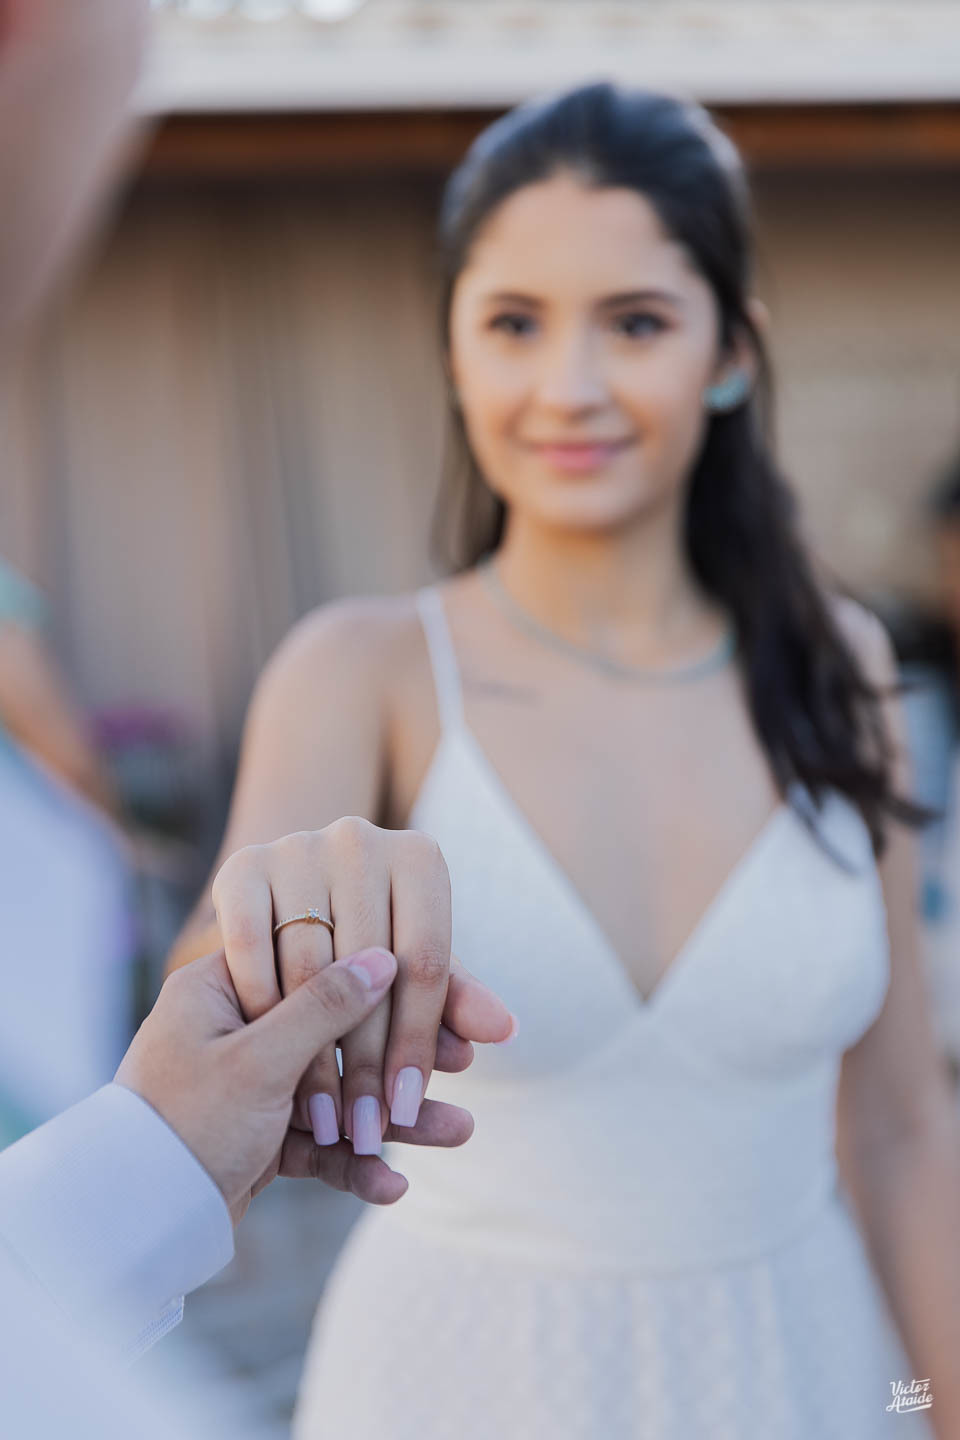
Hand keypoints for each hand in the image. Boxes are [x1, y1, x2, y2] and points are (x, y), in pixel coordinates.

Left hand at [114, 946, 477, 1223]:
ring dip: (394, 1116)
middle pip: (342, 1032)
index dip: (388, 980)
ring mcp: (251, 1086)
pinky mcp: (259, 1140)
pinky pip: (320, 1145)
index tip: (445, 992)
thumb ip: (324, 1007)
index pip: (322, 965)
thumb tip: (385, 955)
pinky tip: (394, 1185)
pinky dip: (354, 1165)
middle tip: (467, 1061)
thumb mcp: (258, 1061)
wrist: (127, 1224)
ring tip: (459, 1130)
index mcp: (224, 987)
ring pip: (341, 1092)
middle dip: (406, 1055)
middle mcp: (239, 1029)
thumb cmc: (181, 1126)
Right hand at [210, 819, 514, 1161]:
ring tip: (325, 1118)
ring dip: (312, 1051)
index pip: (427, 963)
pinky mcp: (241, 865)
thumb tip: (505, 1031)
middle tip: (366, 1127)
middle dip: (367, 1060)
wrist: (296, 889)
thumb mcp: (415, 966)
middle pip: (368, 970)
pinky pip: (249, 947)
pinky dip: (262, 1008)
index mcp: (419, 856)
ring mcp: (297, 847)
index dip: (419, 1042)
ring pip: (308, 965)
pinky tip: (271, 1063)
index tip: (407, 1108)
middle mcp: (360, 839)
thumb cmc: (373, 938)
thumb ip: (454, 999)